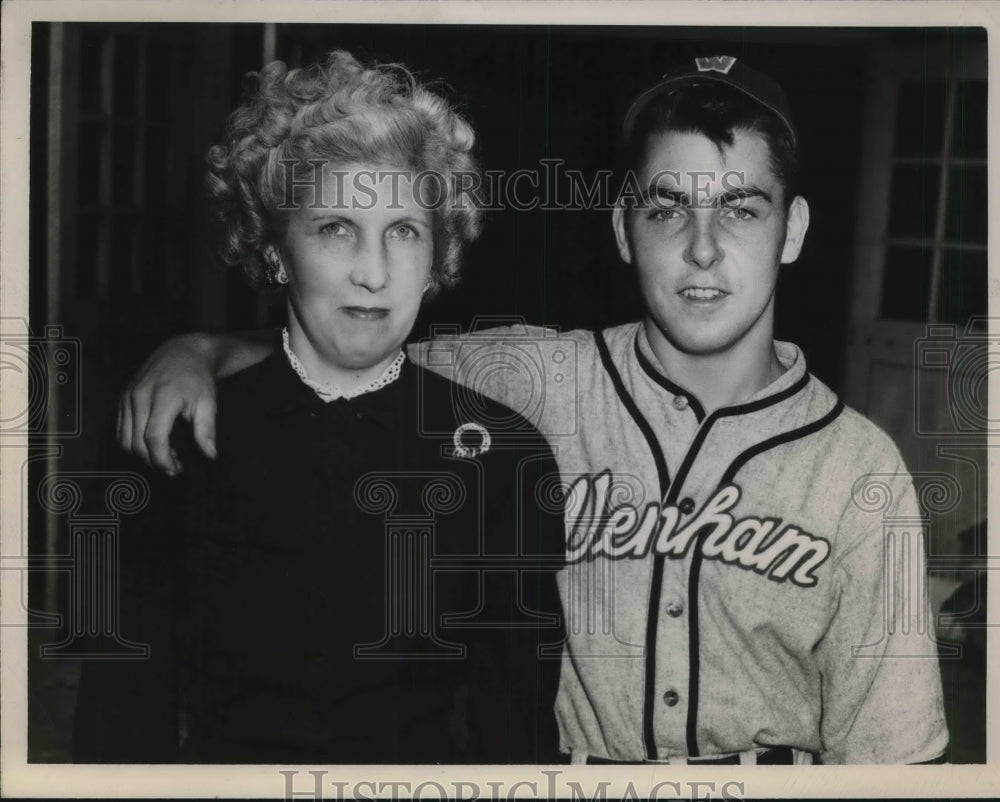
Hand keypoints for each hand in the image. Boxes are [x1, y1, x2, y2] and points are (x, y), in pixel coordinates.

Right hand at [117, 334, 218, 474]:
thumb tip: (210, 455)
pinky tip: (152, 444)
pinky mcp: (122, 399)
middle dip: (153, 461)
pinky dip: (132, 443)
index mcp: (162, 396)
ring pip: (124, 439)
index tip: (176, 469)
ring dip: (141, 454)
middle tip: (173, 467)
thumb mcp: (208, 402)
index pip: (154, 437)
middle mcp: (139, 396)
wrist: (181, 352)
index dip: (162, 459)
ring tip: (164, 456)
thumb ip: (206, 430)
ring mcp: (127, 397)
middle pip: (136, 442)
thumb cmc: (197, 378)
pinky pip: (120, 429)